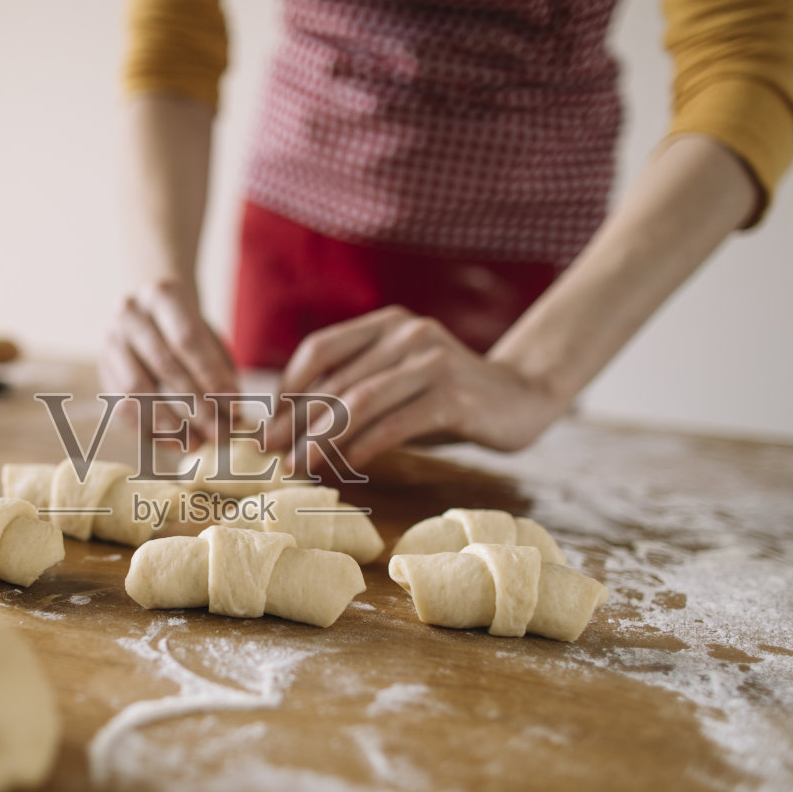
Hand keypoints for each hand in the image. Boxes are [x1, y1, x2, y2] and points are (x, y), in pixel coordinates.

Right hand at [99, 279, 239, 446]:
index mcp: (162, 295)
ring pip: (136, 387)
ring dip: (168, 421)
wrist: (148, 310)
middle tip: (219, 434)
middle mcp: (129, 314)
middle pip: (163, 364)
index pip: (187, 339)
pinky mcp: (102, 369)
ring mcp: (110, 341)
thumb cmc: (187, 327)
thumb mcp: (208, 334)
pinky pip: (120, 405)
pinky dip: (147, 428)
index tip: (234, 406)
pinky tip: (172, 443)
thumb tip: (232, 415)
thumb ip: (220, 369)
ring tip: (195, 443)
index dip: (211, 375)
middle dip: (195, 404)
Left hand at [262, 306, 567, 473]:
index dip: (288, 388)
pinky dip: (364, 446)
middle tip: (270, 453)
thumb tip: (292, 426)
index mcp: (387, 324)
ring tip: (299, 467)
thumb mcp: (399, 384)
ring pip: (360, 402)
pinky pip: (395, 423)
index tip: (269, 425)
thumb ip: (357, 391)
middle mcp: (407, 334)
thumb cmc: (448, 397)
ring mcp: (432, 362)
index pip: (320, 348)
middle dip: (296, 421)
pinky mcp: (453, 395)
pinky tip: (346, 467)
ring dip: (323, 438)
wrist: (522, 398)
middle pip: (335, 380)